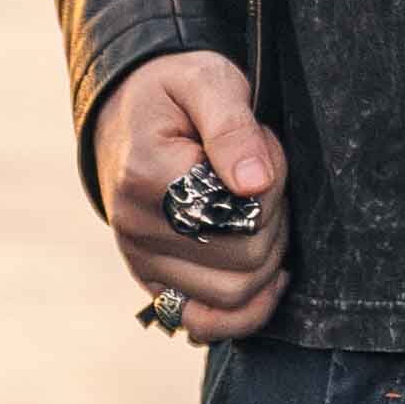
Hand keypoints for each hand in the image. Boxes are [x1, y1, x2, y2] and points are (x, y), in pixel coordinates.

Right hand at [94, 49, 290, 342]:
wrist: (129, 108)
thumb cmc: (176, 89)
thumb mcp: (207, 81)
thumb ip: (232, 127)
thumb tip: (255, 184)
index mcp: (148, 176)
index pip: (240, 215)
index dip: (272, 183)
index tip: (262, 143)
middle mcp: (136, 227)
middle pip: (244, 260)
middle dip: (275, 216)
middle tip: (264, 172)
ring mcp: (141, 260)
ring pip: (233, 295)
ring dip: (267, 254)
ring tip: (257, 206)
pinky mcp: (151, 280)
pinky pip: (202, 322)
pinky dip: (242, 311)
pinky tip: (267, 276)